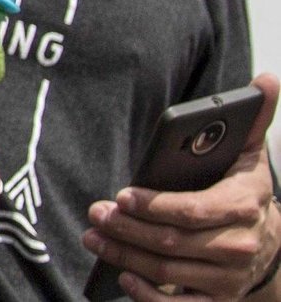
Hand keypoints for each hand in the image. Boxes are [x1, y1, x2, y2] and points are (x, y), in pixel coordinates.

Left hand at [85, 75, 280, 299]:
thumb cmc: (245, 191)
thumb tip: (266, 79)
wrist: (272, 245)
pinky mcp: (216, 300)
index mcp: (244, 205)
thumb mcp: (251, 154)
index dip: (155, 205)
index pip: (193, 210)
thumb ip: (254, 119)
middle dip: (128, 228)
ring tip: (95, 236)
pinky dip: (148, 296)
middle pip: (173, 242)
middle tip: (95, 213)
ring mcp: (228, 278)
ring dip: (125, 255)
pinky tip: (124, 275)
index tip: (123, 195)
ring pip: (167, 270)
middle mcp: (239, 245)